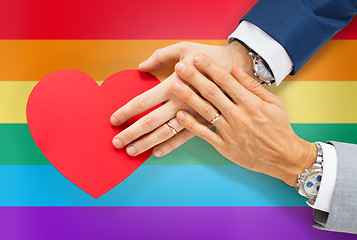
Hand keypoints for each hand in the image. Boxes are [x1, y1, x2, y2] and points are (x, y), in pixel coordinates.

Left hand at [110, 41, 252, 156]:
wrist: (239, 68)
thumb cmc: (210, 57)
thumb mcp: (184, 49)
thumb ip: (160, 56)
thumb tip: (140, 67)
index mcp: (173, 84)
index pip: (142, 102)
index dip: (126, 112)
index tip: (113, 120)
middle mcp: (180, 103)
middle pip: (150, 122)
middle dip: (131, 134)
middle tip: (116, 143)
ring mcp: (193, 115)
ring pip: (165, 134)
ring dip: (146, 144)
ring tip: (131, 152)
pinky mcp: (205, 123)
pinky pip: (184, 138)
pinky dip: (169, 146)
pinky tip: (156, 153)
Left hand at [171, 53, 316, 185]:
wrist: (284, 157)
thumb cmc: (279, 128)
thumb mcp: (273, 103)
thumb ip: (253, 86)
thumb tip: (234, 69)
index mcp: (251, 103)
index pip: (226, 80)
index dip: (210, 67)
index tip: (198, 57)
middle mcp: (238, 115)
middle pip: (212, 93)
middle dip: (194, 77)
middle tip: (180, 66)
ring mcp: (230, 131)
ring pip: (205, 111)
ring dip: (188, 97)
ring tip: (175, 86)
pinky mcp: (224, 146)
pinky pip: (204, 134)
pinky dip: (191, 125)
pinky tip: (179, 115)